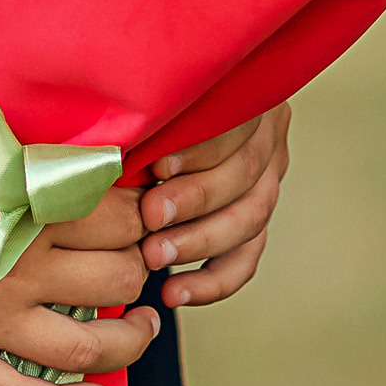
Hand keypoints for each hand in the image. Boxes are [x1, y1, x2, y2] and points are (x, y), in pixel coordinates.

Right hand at [0, 113, 158, 385]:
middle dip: (140, 263)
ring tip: (144, 324)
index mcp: (24, 204)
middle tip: (140, 256)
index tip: (137, 206)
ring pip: (88, 345)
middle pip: (117, 276)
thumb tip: (60, 160)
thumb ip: (17, 155)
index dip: (138, 210)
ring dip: (131, 338)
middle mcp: (18, 267)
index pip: (118, 214)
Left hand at [140, 104, 289, 308]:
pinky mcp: (256, 219)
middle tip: (149, 218)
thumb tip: (116, 140)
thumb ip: (147, 115)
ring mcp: (268, 179)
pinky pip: (245, 259)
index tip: (156, 166)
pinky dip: (211, 281)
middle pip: (244, 173)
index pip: (235, 123)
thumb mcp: (150, 99)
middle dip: (193, 200)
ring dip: (198, 242)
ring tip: (153, 257)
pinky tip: (175, 291)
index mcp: (244, 94)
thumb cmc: (143, 109)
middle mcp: (267, 136)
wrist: (151, 112)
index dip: (198, 149)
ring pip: (249, 218)